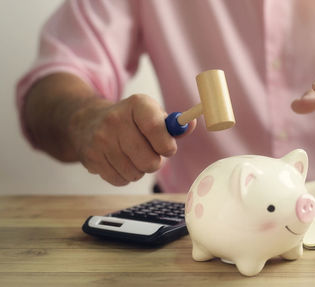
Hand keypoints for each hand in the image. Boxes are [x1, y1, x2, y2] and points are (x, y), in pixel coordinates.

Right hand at [69, 94, 195, 185]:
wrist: (88, 121)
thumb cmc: (131, 121)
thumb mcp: (152, 115)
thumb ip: (173, 125)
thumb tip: (191, 124)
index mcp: (137, 104)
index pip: (155, 127)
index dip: (166, 145)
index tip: (168, 149)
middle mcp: (115, 119)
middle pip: (148, 159)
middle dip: (155, 162)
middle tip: (150, 154)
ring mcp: (100, 139)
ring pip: (135, 173)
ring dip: (139, 170)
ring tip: (134, 157)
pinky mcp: (90, 157)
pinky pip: (120, 180)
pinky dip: (125, 176)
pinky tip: (121, 162)